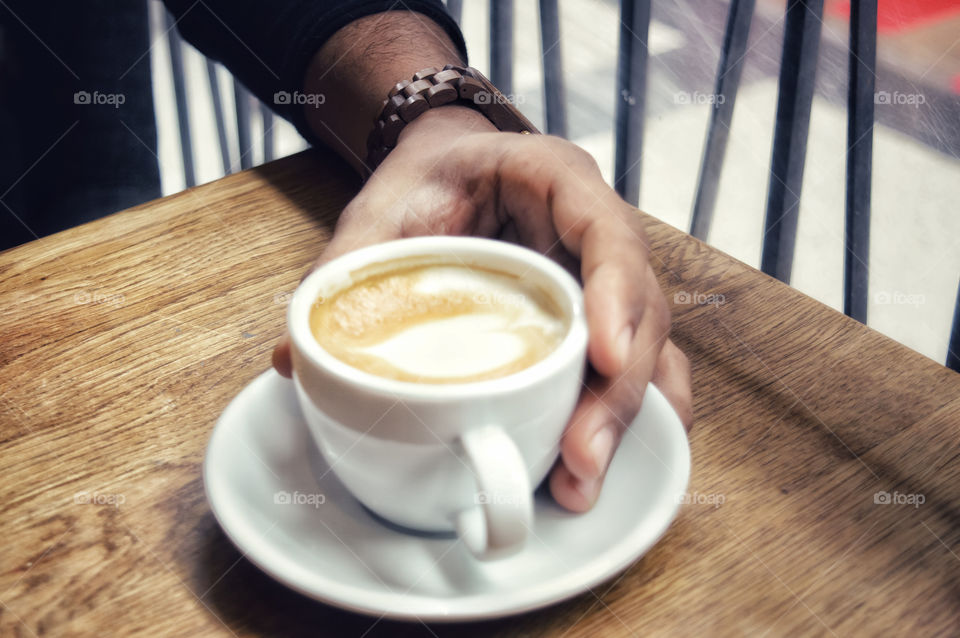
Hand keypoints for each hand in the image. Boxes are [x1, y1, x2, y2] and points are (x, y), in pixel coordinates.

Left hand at [273, 105, 692, 511]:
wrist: (446, 168)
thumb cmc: (425, 179)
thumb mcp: (383, 209)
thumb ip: (345, 269)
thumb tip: (295, 360)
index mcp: (555, 179)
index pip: (607, 232)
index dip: (617, 295)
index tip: (606, 358)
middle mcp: (594, 229)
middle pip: (641, 309)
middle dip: (617, 390)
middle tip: (580, 456)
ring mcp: (604, 277)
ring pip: (648, 347)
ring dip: (623, 417)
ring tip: (579, 482)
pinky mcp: (597, 317)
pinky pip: (636, 365)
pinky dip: (626, 415)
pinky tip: (602, 464)